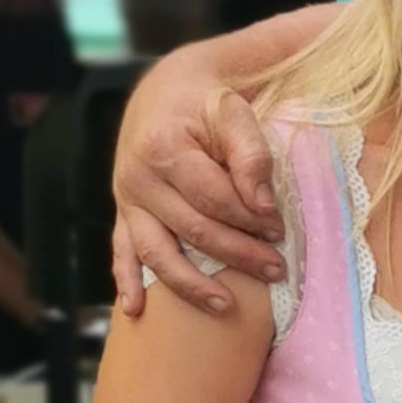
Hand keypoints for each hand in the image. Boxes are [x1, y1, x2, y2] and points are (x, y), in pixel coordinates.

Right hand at [112, 80, 282, 316]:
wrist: (166, 92)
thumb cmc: (205, 103)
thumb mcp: (232, 111)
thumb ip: (251, 154)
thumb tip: (262, 206)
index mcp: (164, 147)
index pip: (213, 197)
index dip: (249, 218)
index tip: (280, 231)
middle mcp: (138, 177)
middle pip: (191, 229)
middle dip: (237, 254)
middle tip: (276, 269)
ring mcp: (127, 199)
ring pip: (156, 252)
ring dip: (191, 284)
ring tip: (225, 306)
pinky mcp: (123, 213)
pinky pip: (121, 251)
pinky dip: (127, 282)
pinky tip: (137, 311)